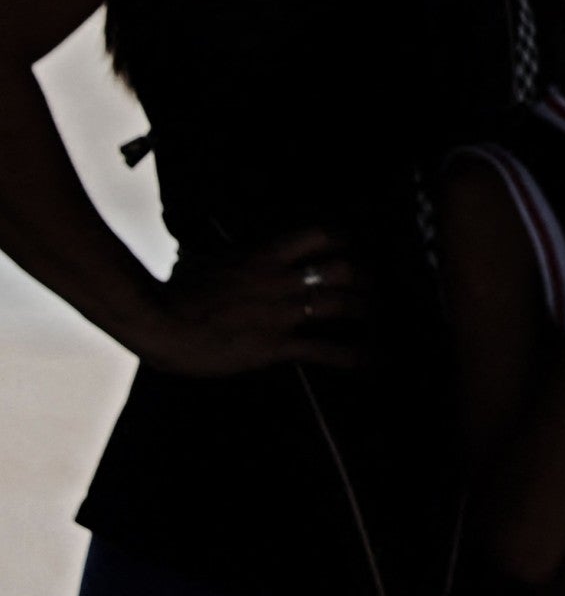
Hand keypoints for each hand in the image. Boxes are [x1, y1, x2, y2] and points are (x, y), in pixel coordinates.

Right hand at [139, 227, 364, 375]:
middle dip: (366, 278)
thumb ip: (229, 254)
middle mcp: (281, 278)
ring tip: (378, 321)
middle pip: (345, 267)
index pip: (321, 233)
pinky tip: (370, 362)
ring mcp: (280, 311)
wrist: (156, 320)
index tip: (354, 249)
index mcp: (265, 254)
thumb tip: (223, 248)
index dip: (346, 241)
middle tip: (374, 288)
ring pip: (342, 304)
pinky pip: (324, 348)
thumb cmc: (173, 291)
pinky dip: (353, 355)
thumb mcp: (207, 258)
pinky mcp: (274, 344)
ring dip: (367, 312)